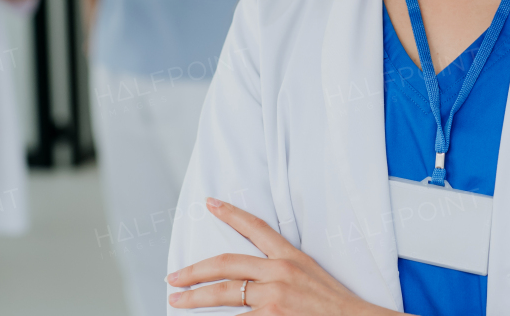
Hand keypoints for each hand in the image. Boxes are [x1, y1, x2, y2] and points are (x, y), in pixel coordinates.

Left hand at [167, 198, 388, 315]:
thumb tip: (252, 277)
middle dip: (194, 270)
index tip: (210, 204)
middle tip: (173, 276)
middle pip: (226, 263)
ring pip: (225, 293)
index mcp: (291, 257)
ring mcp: (275, 296)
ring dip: (196, 298)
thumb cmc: (335, 306)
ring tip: (177, 301)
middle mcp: (280, 272)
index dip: (231, 213)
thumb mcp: (310, 276)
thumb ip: (282, 271)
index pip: (256, 227)